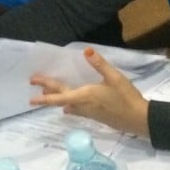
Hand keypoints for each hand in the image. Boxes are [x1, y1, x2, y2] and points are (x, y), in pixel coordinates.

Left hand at [30, 47, 150, 137]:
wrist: (138, 119)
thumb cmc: (126, 97)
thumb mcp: (114, 77)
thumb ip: (100, 64)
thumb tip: (86, 50)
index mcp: (84, 95)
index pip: (59, 96)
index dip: (44, 96)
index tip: (31, 95)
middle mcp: (83, 105)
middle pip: (60, 99)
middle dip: (46, 92)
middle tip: (34, 83)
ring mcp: (88, 112)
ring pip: (67, 105)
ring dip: (56, 98)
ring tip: (47, 91)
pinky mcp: (94, 116)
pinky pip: (76, 109)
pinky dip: (67, 103)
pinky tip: (68, 105)